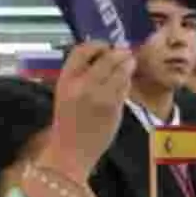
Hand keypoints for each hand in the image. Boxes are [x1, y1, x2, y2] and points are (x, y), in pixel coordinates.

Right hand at [38, 42, 133, 181]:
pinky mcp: (113, 107)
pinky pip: (124, 87)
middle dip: (120, 53)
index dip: (97, 45)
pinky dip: (127, 82)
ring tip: (130, 64)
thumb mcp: (66, 93)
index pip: (82, 50)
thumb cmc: (68, 122)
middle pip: (107, 57)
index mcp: (65, 79)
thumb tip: (103, 57)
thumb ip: (81, 76)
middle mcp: (82, 85)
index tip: (106, 47)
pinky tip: (126, 83)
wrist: (69, 152)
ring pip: (120, 71)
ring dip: (128, 64)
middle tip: (126, 53)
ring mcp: (99, 96)